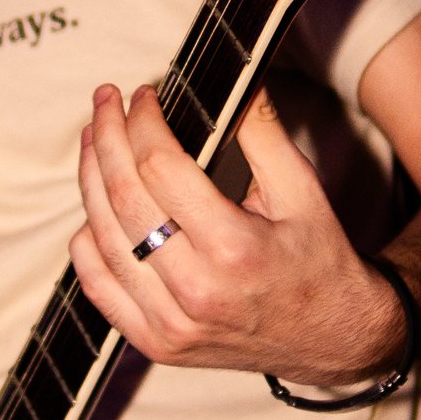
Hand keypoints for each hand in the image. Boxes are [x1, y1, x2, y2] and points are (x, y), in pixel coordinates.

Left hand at [71, 82, 404, 387]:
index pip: (160, 167)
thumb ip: (261, 131)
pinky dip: (88, 241)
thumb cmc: (318, 259)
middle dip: (107, 138)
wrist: (333, 339)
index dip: (143, 121)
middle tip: (105, 102)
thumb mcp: (302, 189)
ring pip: (101, 238)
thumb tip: (232, 76)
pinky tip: (96, 206)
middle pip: (123, 197)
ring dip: (90, 180)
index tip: (144, 94)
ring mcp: (170, 324)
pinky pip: (98, 286)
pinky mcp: (156, 343)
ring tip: (93, 140)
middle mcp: (195, 291)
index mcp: (234, 249)